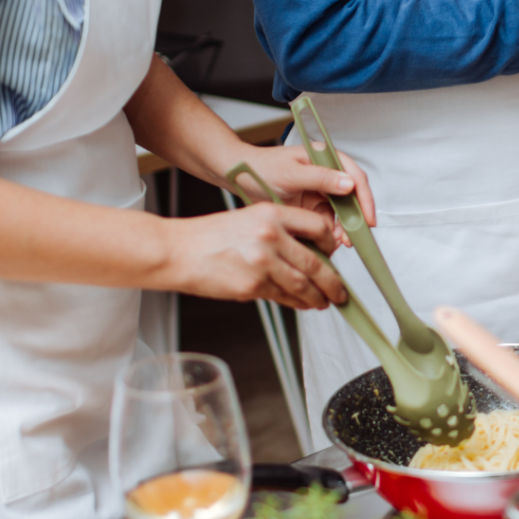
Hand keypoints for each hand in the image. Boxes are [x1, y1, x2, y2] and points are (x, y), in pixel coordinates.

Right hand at [160, 203, 345, 309]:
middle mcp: (270, 235)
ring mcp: (262, 262)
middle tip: (340, 291)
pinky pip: (283, 296)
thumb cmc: (211, 237)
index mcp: (272, 214)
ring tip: (324, 302)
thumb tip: (310, 252)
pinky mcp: (252, 285)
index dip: (331, 245)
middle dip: (333, 282)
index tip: (335, 255)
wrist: (178, 251)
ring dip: (317, 297)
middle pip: (315, 263)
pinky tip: (303, 304)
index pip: (318, 227)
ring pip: (302, 284)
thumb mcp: (251, 219)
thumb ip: (281, 232)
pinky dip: (297, 302)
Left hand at [227, 143, 374, 247]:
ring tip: (336, 244)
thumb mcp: (292, 173)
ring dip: (341, 229)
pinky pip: (326, 222)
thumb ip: (321, 177)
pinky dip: (327, 233)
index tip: (367, 221)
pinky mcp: (311, 207)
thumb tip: (349, 184)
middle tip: (351, 239)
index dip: (365, 200)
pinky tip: (325, 242)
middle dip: (354, 220)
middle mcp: (327, 174)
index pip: (355, 178)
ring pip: (341, 214)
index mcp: (326, 158)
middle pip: (352, 198)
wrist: (238, 176)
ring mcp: (320, 191)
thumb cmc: (261, 167)